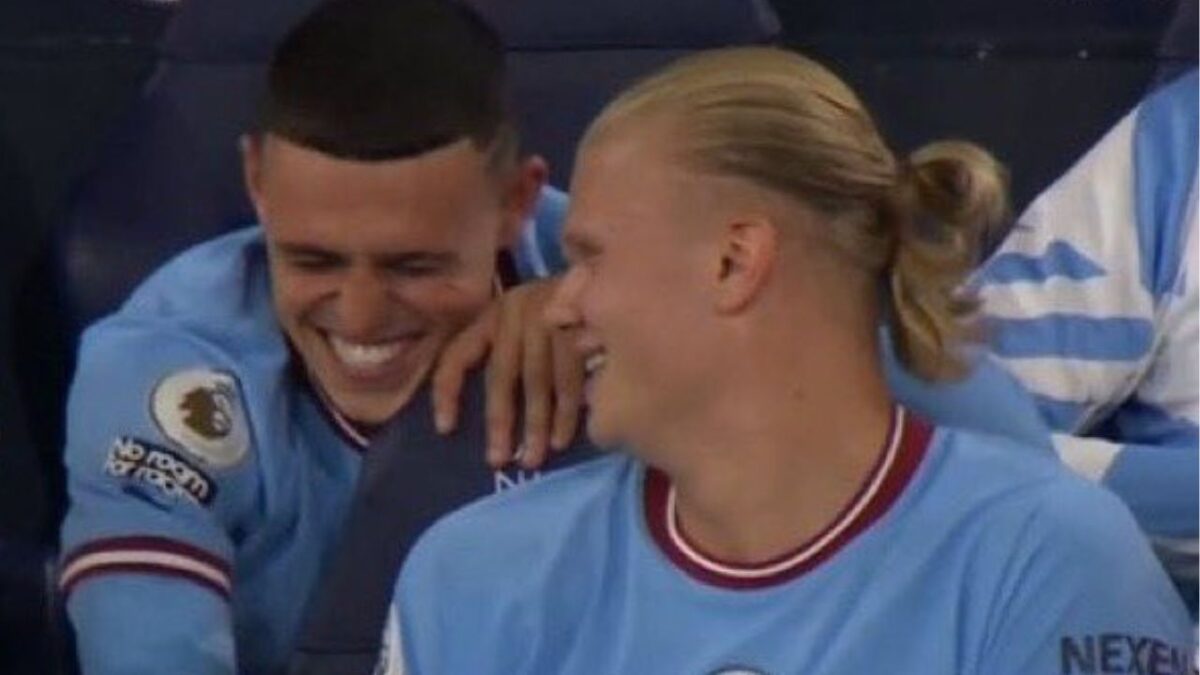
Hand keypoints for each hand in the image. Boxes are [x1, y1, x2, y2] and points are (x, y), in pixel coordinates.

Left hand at [431, 277, 584, 469]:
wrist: (611, 272)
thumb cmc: (562, 308)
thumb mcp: (526, 324)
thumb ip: (509, 356)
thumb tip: (495, 418)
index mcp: (492, 313)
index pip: (457, 354)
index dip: (446, 392)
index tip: (444, 429)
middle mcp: (513, 310)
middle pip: (501, 374)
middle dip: (500, 422)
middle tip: (498, 460)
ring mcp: (546, 313)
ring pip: (536, 380)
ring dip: (536, 424)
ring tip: (534, 458)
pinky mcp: (576, 321)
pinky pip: (568, 377)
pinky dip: (567, 412)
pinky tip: (563, 438)